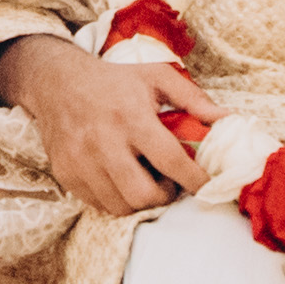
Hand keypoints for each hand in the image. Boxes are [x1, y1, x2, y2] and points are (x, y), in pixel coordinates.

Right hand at [0, 34, 212, 218]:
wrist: (57, 82)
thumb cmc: (115, 81)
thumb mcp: (156, 78)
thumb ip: (193, 99)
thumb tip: (227, 118)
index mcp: (131, 117)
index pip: (170, 160)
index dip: (195, 180)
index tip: (207, 185)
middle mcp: (104, 142)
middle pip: (143, 194)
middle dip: (165, 196)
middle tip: (170, 184)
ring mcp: (81, 161)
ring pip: (120, 206)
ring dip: (141, 201)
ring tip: (146, 181)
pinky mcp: (66, 174)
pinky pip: (98, 205)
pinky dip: (116, 200)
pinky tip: (122, 180)